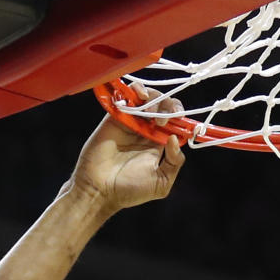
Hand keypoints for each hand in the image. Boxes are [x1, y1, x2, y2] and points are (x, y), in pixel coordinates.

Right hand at [71, 86, 184, 213]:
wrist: (99, 189)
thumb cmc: (129, 190)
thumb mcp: (161, 183)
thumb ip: (174, 162)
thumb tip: (174, 137)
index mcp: (159, 144)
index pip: (176, 123)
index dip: (180, 117)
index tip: (178, 121)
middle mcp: (147, 130)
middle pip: (164, 106)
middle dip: (168, 106)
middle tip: (162, 121)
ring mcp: (131, 122)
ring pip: (148, 97)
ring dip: (154, 98)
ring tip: (150, 111)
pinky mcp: (115, 116)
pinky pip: (127, 95)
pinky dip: (135, 89)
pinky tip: (139, 95)